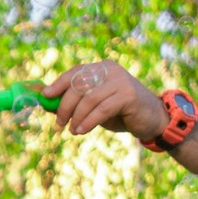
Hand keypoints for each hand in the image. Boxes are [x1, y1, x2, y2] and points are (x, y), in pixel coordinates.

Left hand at [48, 56, 174, 144]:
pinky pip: (101, 109)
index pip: (75, 72)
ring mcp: (120, 81)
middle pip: (79, 85)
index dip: (58, 83)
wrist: (152, 119)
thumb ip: (75, 102)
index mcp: (101, 68)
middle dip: (65, 106)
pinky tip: (81, 131)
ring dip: (76, 117)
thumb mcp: (94, 106)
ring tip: (72, 130)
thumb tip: (47, 104)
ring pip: (89, 98)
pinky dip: (88, 121)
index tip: (45, 96)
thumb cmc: (120, 113)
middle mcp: (110, 70)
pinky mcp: (128, 95)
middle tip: (59, 123)